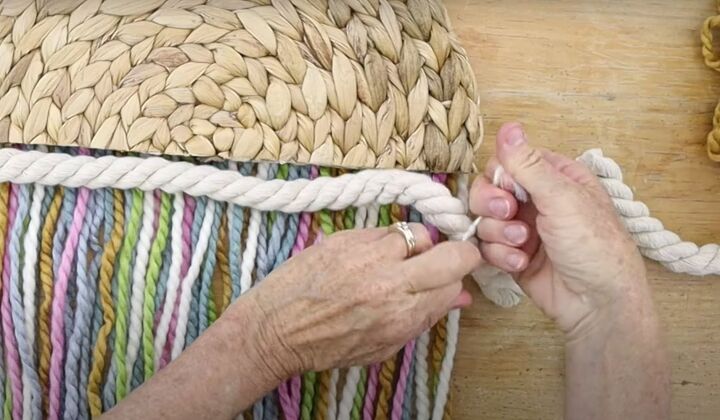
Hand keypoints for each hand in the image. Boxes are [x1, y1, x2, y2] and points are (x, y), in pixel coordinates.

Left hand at [239, 225, 480, 378]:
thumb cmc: (327, 344)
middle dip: (460, 255)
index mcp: (401, 316)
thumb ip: (424, 319)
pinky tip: (370, 257)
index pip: (454, 286)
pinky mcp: (347, 236)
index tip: (451, 280)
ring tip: (400, 259)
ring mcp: (369, 254)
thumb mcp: (382, 346)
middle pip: (451, 254)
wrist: (275, 327)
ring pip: (419, 233)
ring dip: (418, 245)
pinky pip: (385, 230)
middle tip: (451, 258)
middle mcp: (391, 281)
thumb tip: (460, 298)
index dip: (456, 282)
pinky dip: (387, 241)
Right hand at [470, 123, 647, 335]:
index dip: (499, 176)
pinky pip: (487, 247)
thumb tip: (509, 126)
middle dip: (492, 206)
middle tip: (509, 217)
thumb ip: (528, 164)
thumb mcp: (562, 198)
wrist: (597, 303)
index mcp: (552, 177)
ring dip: (498, 234)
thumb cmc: (594, 245)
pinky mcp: (511, 256)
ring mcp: (521, 228)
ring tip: (523, 246)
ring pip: (483, 219)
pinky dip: (500, 256)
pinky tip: (520, 265)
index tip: (507, 192)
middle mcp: (535, 200)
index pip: (507, 162)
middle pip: (488, 189)